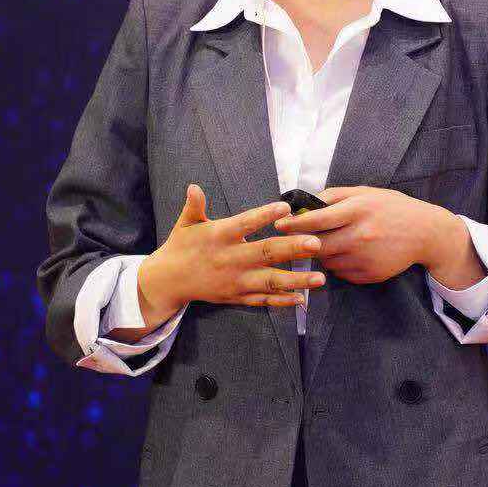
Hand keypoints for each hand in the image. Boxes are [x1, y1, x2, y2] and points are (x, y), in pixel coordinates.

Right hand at [141, 184, 325, 311]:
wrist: (167, 282)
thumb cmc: (180, 247)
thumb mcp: (185, 224)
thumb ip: (194, 206)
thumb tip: (194, 186)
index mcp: (218, 236)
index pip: (245, 223)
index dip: (265, 216)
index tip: (286, 208)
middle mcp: (230, 259)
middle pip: (265, 253)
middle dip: (293, 249)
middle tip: (317, 243)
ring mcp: (235, 281)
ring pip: (270, 281)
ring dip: (296, 280)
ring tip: (320, 277)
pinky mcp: (237, 296)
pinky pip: (263, 300)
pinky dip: (282, 300)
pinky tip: (303, 298)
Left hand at [280, 186, 456, 284]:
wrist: (426, 233)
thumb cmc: (393, 208)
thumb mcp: (366, 193)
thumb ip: (335, 195)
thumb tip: (305, 203)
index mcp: (358, 210)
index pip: (318, 218)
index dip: (294, 223)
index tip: (278, 224)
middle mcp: (361, 235)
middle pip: (318, 245)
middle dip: (303, 244)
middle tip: (297, 240)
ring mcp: (366, 257)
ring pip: (328, 262)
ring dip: (323, 254)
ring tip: (333, 243)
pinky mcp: (370, 275)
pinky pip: (342, 273)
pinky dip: (339, 265)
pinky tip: (350, 254)